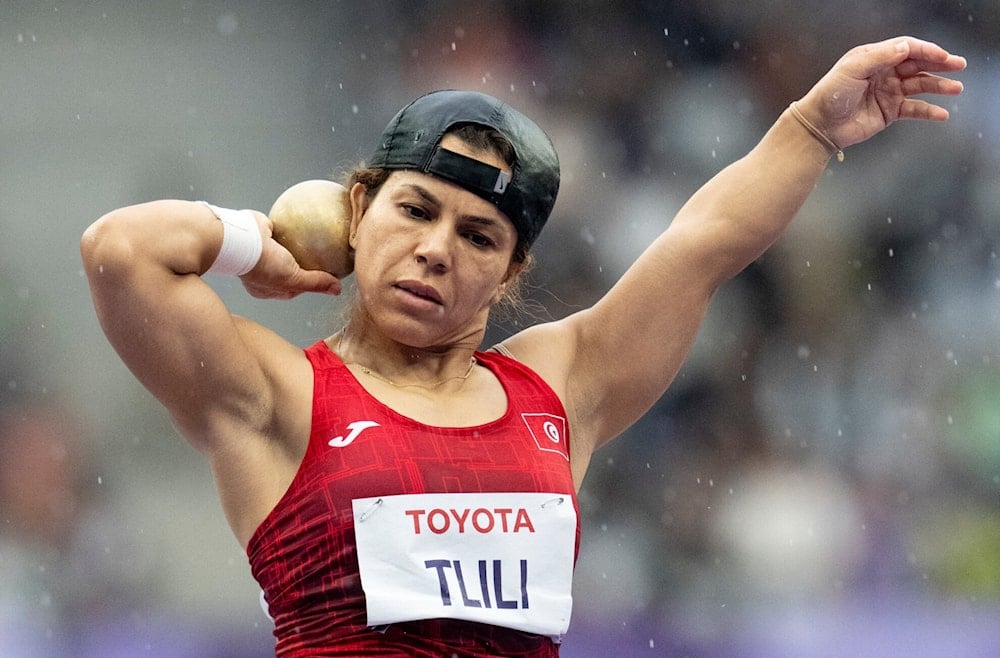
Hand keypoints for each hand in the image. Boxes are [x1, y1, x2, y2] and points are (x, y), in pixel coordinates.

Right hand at [238, 211, 342, 298]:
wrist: (237, 237)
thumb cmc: (261, 264)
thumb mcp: (292, 279)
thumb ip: (314, 283)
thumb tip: (337, 290)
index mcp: (264, 288)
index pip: (292, 289)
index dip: (309, 285)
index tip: (325, 278)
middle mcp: (262, 270)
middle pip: (290, 269)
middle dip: (306, 265)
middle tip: (326, 258)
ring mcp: (262, 250)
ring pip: (287, 249)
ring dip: (302, 245)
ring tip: (323, 239)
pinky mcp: (263, 232)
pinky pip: (284, 230)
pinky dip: (296, 227)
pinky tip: (313, 222)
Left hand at [799, 36, 965, 149]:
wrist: (820, 126)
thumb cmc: (830, 95)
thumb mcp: (852, 70)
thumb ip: (879, 57)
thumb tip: (905, 47)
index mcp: (874, 57)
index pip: (906, 48)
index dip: (926, 50)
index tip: (943, 56)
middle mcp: (884, 72)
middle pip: (918, 64)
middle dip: (939, 64)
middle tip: (959, 65)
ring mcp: (888, 92)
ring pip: (919, 85)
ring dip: (938, 86)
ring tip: (956, 89)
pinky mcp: (889, 112)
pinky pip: (914, 109)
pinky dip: (929, 111)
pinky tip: (942, 114)